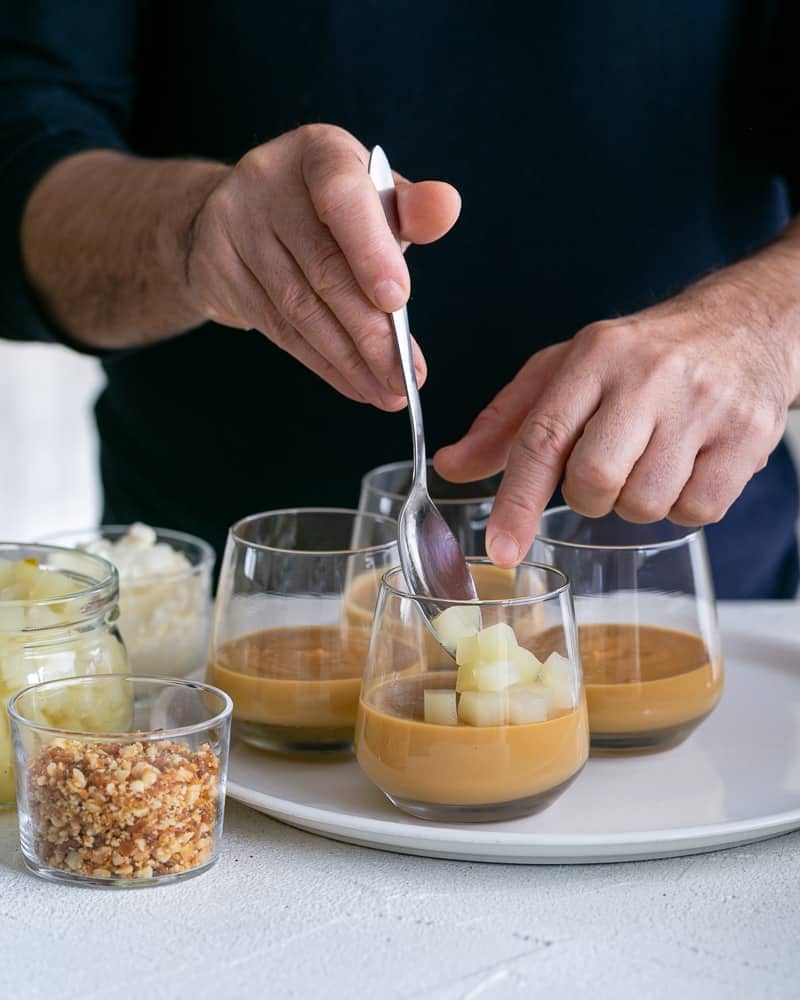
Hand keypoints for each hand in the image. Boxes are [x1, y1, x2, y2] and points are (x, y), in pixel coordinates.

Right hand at [182, 124, 459, 408]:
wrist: (240, 213)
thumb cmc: (327, 209)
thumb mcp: (371, 197)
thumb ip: (411, 209)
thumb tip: (447, 206)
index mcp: (317, 153)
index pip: (343, 197)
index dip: (371, 251)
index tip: (398, 301)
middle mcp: (267, 182)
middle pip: (324, 268)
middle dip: (371, 332)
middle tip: (404, 374)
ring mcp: (234, 227)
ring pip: (299, 309)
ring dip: (349, 360)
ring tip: (386, 391)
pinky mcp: (217, 270)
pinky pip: (278, 330)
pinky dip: (322, 364)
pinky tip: (354, 384)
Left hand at [434, 246, 799, 565]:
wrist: (743, 326)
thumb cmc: (641, 358)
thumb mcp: (567, 372)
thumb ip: (507, 423)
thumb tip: (450, 467)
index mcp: (595, 355)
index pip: (543, 438)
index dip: (517, 502)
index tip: (501, 548)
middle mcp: (649, 376)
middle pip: (593, 481)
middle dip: (588, 497)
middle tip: (604, 471)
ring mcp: (704, 406)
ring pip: (644, 504)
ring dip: (636, 501)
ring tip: (652, 459)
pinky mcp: (748, 435)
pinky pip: (696, 510)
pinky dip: (682, 505)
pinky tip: (687, 467)